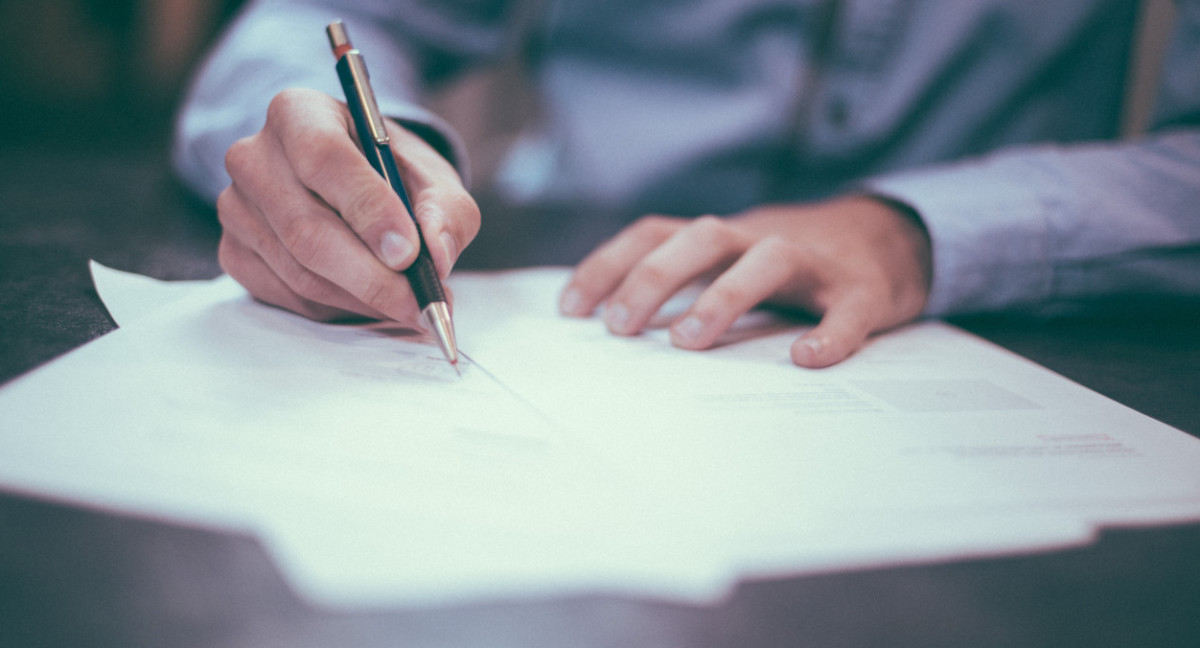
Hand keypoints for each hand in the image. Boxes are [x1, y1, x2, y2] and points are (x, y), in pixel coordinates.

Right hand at [217, 87, 479, 323]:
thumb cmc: (393, 175)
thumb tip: (437, 255)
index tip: (408, 253)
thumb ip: (446, 210)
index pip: (324, 158)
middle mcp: (254, 156)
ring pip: (300, 271)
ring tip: (408, 304)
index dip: (368, 209)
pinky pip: (288, 296)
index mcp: (299, 113)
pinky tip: (370, 300)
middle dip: (372, 276)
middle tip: (420, 302)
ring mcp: (236, 207)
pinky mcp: (234, 252)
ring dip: (362, 298)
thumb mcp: (433, 178)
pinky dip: (338, 308)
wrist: (355, 186)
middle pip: (307, 228)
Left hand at [559, 196, 931, 367]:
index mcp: (723, 237)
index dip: (609, 264)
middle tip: (619, 328)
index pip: (655, 234)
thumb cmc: (791, 263)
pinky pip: (847, 309)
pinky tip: (806, 359)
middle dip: (654, 278)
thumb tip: (613, 328)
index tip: (570, 309)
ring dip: (723, 296)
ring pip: (767, 260)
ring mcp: (814, 262)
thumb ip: (684, 283)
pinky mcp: (863, 290)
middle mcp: (761, 239)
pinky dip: (829, 333)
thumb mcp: (731, 261)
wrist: (891, 237)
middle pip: (702, 238)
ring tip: (688, 342)